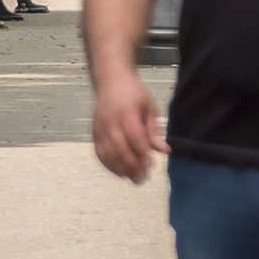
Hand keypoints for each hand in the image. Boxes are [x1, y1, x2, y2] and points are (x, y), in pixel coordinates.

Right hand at [89, 63, 161, 183]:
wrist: (110, 80)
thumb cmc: (133, 93)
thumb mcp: (149, 107)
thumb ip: (154, 131)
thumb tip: (165, 151)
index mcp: (126, 112)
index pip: (135, 138)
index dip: (143, 153)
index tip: (151, 164)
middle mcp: (110, 121)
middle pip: (120, 149)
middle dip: (133, 166)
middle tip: (144, 177)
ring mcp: (99, 128)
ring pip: (108, 155)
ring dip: (121, 169)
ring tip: (135, 178)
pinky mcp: (93, 133)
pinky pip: (100, 153)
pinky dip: (109, 166)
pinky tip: (121, 173)